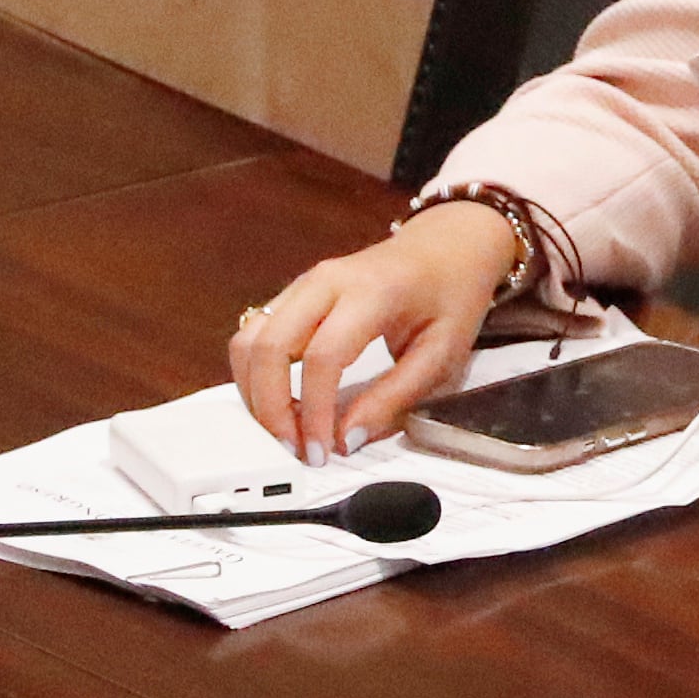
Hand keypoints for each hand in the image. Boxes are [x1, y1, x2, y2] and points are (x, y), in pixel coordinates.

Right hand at [227, 201, 522, 462]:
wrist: (449, 246)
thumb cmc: (449, 296)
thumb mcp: (443, 353)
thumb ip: (395, 397)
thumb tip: (346, 440)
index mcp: (372, 291)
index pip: (323, 356)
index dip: (313, 412)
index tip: (321, 451)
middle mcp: (327, 281)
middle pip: (268, 346)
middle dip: (270, 407)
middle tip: (293, 448)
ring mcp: (305, 283)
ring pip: (249, 339)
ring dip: (255, 392)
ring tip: (285, 430)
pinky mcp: (295, 293)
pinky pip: (255, 334)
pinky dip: (256, 374)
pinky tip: (282, 402)